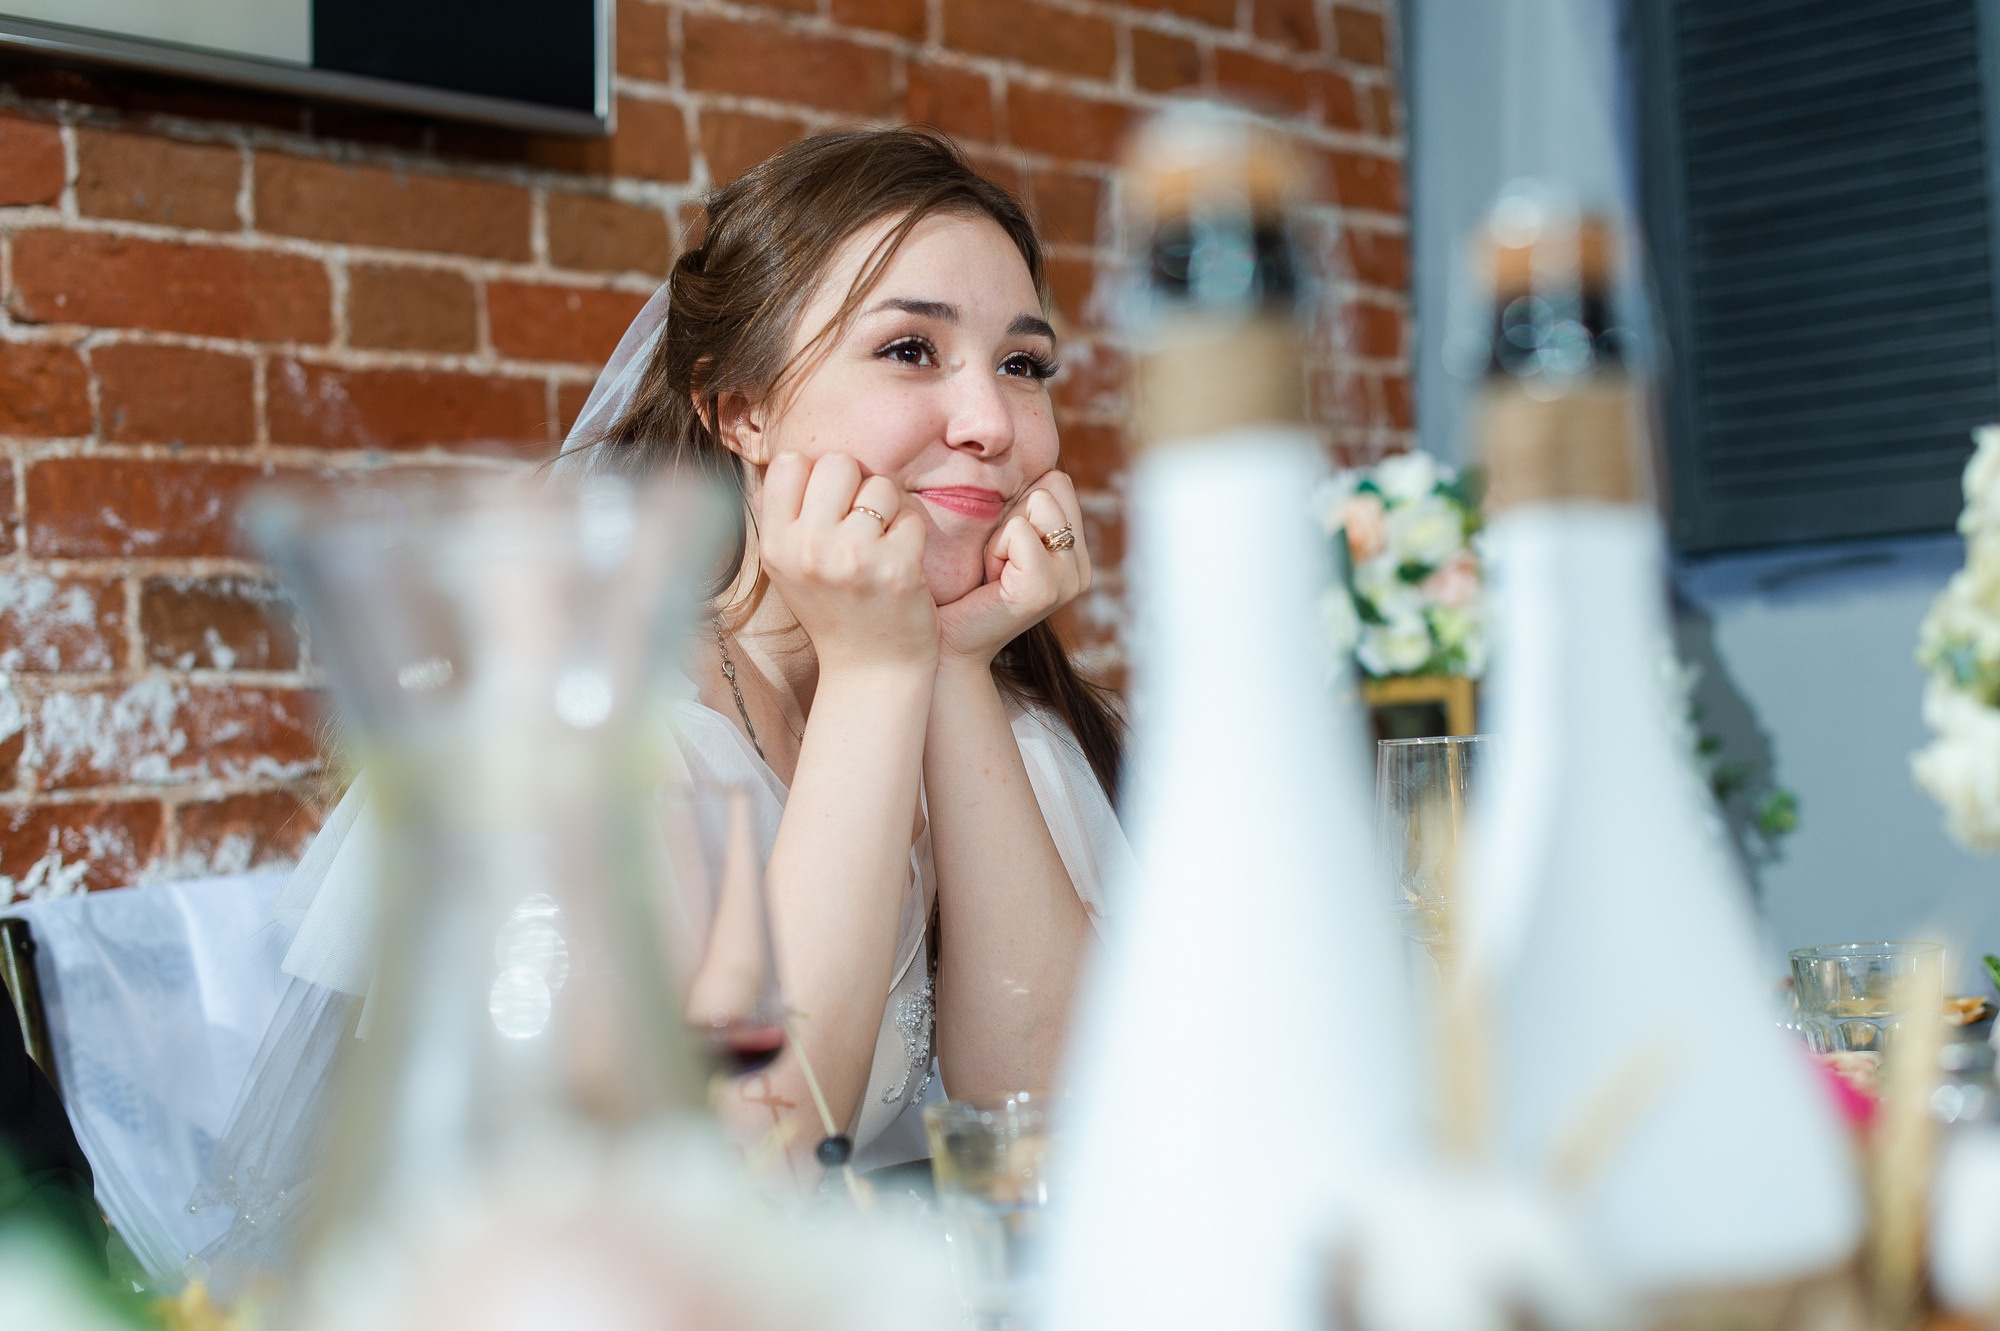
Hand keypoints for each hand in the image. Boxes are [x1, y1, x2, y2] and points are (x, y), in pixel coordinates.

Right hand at [758, 452, 937, 675]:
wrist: (871, 672)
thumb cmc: (833, 609)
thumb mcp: (790, 567)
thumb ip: (786, 514)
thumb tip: (795, 459)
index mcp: (775, 544)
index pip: (790, 462)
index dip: (816, 476)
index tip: (828, 506)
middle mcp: (808, 548)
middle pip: (837, 462)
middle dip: (856, 484)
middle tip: (860, 523)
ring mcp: (853, 557)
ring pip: (880, 486)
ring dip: (888, 510)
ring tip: (879, 546)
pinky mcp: (896, 567)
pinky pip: (910, 516)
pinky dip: (911, 535)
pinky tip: (900, 564)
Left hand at [934, 471, 1091, 670]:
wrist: (946, 641)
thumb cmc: (962, 585)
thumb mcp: (998, 534)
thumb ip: (1019, 501)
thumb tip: (1003, 443)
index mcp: (1075, 551)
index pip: (1057, 481)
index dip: (1018, 502)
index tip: (1001, 546)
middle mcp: (1080, 565)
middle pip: (1051, 486)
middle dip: (1012, 514)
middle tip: (995, 560)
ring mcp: (1069, 579)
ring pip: (1038, 503)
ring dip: (1002, 532)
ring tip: (993, 569)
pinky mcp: (1045, 590)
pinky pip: (1020, 532)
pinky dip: (997, 548)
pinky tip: (991, 579)